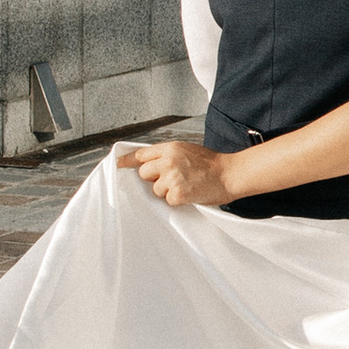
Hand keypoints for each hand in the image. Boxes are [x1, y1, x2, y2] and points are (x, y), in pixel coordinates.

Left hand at [118, 139, 235, 207]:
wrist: (231, 174)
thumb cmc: (212, 164)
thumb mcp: (187, 150)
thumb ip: (167, 155)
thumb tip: (150, 166)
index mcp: (170, 148)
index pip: (141, 154)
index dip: (128, 161)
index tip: (118, 165)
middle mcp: (168, 161)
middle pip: (144, 173)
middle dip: (153, 179)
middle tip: (171, 180)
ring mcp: (172, 177)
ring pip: (155, 190)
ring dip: (167, 191)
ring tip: (186, 186)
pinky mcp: (178, 193)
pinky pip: (168, 200)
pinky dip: (177, 201)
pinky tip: (190, 194)